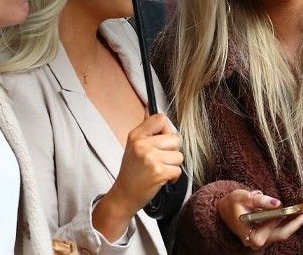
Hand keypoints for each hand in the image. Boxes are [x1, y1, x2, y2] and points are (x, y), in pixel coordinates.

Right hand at [97, 113, 182, 235]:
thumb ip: (146, 128)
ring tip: (159, 169)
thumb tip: (150, 107)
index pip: (161, 119)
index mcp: (136, 135)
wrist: (123, 196)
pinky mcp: (158, 172)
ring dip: (172, 165)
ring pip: (179, 156)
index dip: (166, 130)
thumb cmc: (131, 172)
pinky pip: (178, 170)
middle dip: (172, 151)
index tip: (161, 140)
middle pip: (175, 138)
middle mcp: (142, 144)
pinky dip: (173, 177)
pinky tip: (161, 179)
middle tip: (159, 160)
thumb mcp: (133, 146)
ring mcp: (150, 158)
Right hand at [217, 189, 302, 249]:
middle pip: (285, 232)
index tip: (302, 209)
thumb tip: (279, 203)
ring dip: (299, 220)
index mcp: (253, 236)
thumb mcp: (243, 197)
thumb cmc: (232, 203)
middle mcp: (259, 242)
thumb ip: (260, 200)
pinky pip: (281, 228)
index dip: (291, 220)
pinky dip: (292, 220)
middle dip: (301, 221)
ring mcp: (263, 239)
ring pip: (285, 231)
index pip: (277, 230)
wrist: (222, 210)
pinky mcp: (266, 234)